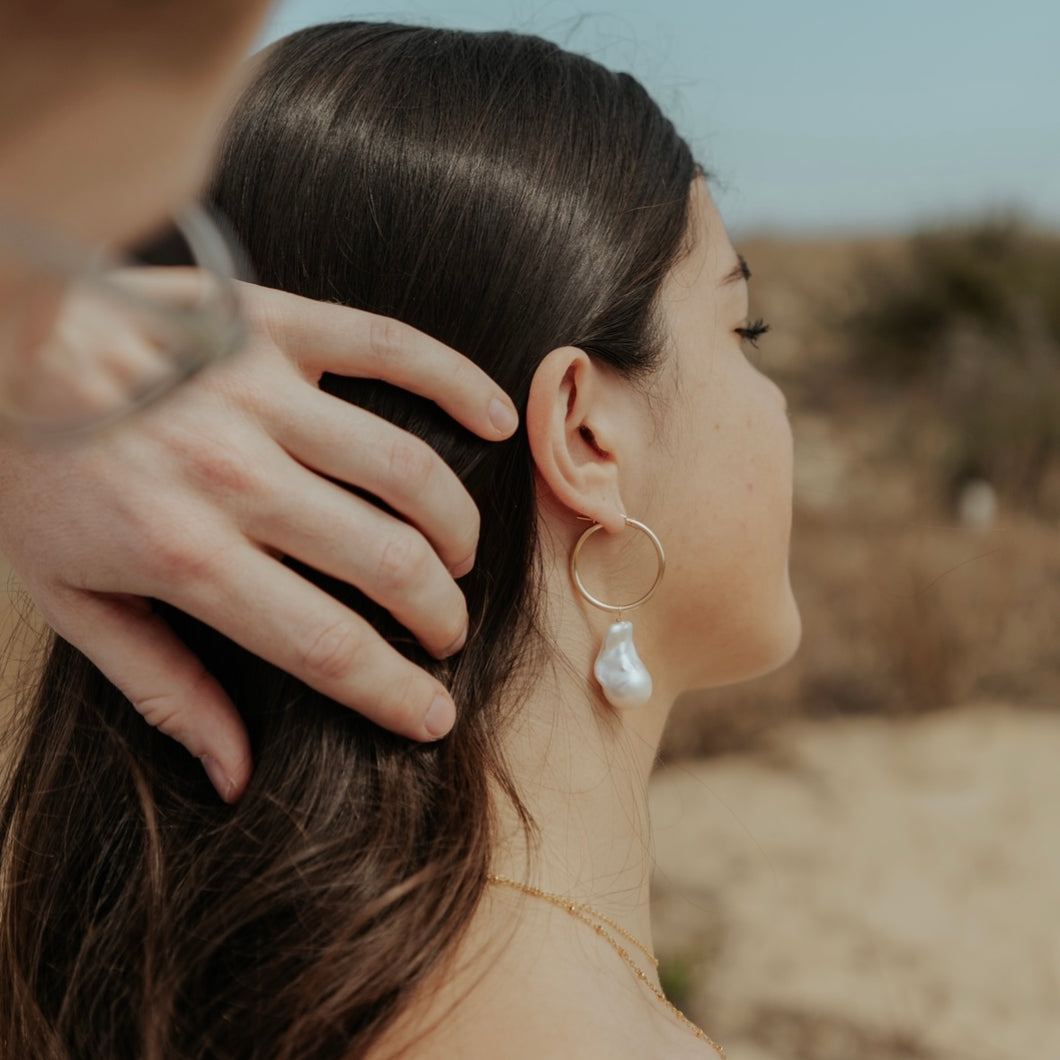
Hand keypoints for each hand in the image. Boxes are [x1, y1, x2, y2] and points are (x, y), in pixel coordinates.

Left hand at [0, 281, 517, 800]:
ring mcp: (264, 395)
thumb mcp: (70, 602)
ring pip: (406, 472)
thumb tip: (236, 773)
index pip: (328, 645)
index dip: (396, 692)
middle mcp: (238, 479)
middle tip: (444, 632)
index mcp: (185, 556)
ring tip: (458, 557)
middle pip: (388, 564)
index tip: (433, 713)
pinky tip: (498, 419)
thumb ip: (163, 688)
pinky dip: (457, 383)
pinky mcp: (275, 326)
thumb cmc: (32, 474)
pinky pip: (390, 350)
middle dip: (439, 615)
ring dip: (454, 528)